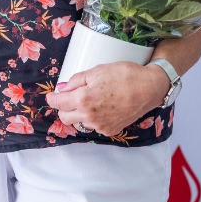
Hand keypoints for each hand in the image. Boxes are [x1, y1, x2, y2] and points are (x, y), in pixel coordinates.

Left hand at [46, 61, 170, 136]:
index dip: (52, 99)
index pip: (58, 103)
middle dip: (64, 107)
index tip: (51, 96)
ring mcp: (100, 126)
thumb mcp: (96, 71)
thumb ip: (76, 81)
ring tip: (89, 101)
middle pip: (65, 117)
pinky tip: (101, 108)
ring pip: (79, 123)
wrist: (148, 88)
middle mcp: (89, 116)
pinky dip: (92, 118)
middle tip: (70, 97)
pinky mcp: (110, 130)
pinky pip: (93, 126)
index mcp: (83, 99)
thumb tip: (63, 88)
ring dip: (78, 114)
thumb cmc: (123, 75)